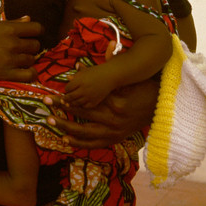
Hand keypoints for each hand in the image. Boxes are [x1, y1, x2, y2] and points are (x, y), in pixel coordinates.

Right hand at [0, 17, 42, 82]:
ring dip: (28, 59)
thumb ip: (11, 22)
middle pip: (36, 45)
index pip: (36, 28)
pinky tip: (23, 71)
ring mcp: (10, 60)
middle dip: (31, 45)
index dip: (36, 31)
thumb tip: (28, 18)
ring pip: (32, 59)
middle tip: (22, 47)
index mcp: (9, 28)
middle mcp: (13, 43)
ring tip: (18, 59)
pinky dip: (30, 73)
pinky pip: (29, 75)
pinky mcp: (6, 74)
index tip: (31, 34)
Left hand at [44, 79, 158, 148]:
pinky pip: (94, 144)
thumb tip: (86, 62)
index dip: (70, 98)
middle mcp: (114, 120)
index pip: (87, 101)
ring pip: (85, 132)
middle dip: (62, 109)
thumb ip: (107, 71)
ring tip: (50, 120)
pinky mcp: (115, 140)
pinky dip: (79, 143)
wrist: (159, 109)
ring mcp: (114, 132)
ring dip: (66, 126)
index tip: (55, 95)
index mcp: (116, 103)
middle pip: (82, 114)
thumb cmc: (142, 89)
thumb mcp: (127, 78)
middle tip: (46, 103)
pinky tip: (65, 139)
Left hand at [64, 65, 110, 107]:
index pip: (68, 88)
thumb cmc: (95, 72)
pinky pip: (85, 106)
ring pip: (76, 103)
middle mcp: (83, 90)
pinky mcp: (94, 102)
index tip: (67, 89)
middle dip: (66, 98)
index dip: (67, 89)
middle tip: (63, 99)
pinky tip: (80, 103)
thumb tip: (68, 77)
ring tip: (70, 102)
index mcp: (79, 81)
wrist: (109, 76)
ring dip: (72, 103)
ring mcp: (89, 97)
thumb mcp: (84, 71)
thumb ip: (75, 75)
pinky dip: (81, 105)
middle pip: (70, 97)